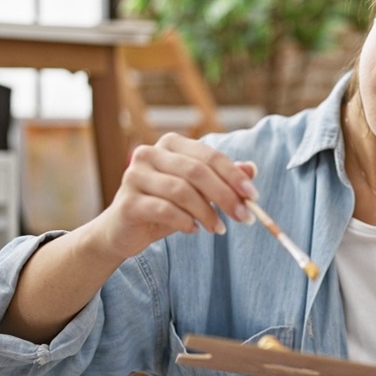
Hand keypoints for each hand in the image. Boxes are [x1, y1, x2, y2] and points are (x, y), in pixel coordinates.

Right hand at [91, 132, 258, 260]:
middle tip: (245, 217)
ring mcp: (134, 176)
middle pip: (197, 171)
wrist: (122, 231)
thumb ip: (221, 179)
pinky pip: (165, 210)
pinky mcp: (127, 202)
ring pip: (182, 191)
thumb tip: (252, 169)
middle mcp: (149, 154)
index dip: (234, 175)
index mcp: (170, 144)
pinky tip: (193, 229)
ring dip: (207, 213)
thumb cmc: (163, 207)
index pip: (209, 155)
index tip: (254, 196)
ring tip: (218, 228)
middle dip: (226, 196)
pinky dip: (185, 221)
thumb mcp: (197, 192)